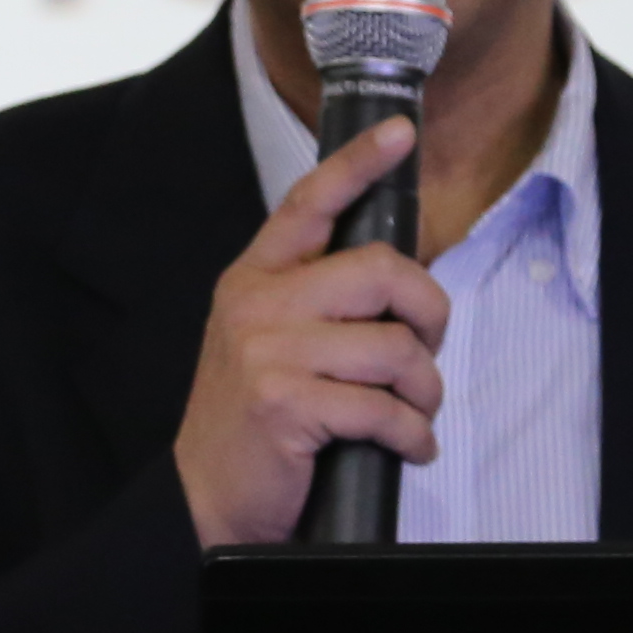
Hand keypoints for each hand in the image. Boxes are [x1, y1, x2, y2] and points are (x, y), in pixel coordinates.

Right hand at [174, 113, 448, 549]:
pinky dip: (412, 434)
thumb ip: (313, 302)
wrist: (205, 499)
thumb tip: (401, 284)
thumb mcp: (264, 342)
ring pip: (393, 346)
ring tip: (417, 412)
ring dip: (425, 389)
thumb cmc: (251, 423)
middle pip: (380, 271)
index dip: (357, 164)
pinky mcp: (286, 402)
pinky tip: (409, 447)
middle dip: (428, 311)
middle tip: (427, 347)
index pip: (308, 204)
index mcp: (253, 277)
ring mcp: (269, 351)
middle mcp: (257, 303)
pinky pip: (384, 407)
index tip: (399, 133)